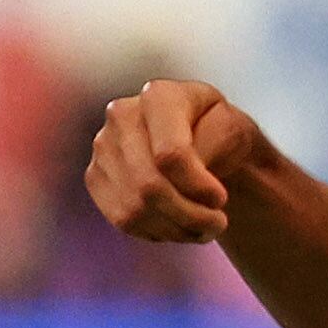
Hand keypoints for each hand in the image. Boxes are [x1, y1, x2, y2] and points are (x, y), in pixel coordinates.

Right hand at [88, 79, 270, 245]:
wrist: (199, 139)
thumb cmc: (218, 132)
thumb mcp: (232, 129)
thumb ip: (213, 148)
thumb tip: (190, 178)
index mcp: (159, 96)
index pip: (170, 154)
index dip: (197, 186)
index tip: (220, 199)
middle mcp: (121, 116)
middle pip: (149, 186)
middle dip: (188, 215)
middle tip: (217, 224)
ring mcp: (102, 147)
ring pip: (134, 209)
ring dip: (175, 228)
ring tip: (201, 228)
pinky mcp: (95, 177)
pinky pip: (122, 220)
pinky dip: (155, 232)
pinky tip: (177, 225)